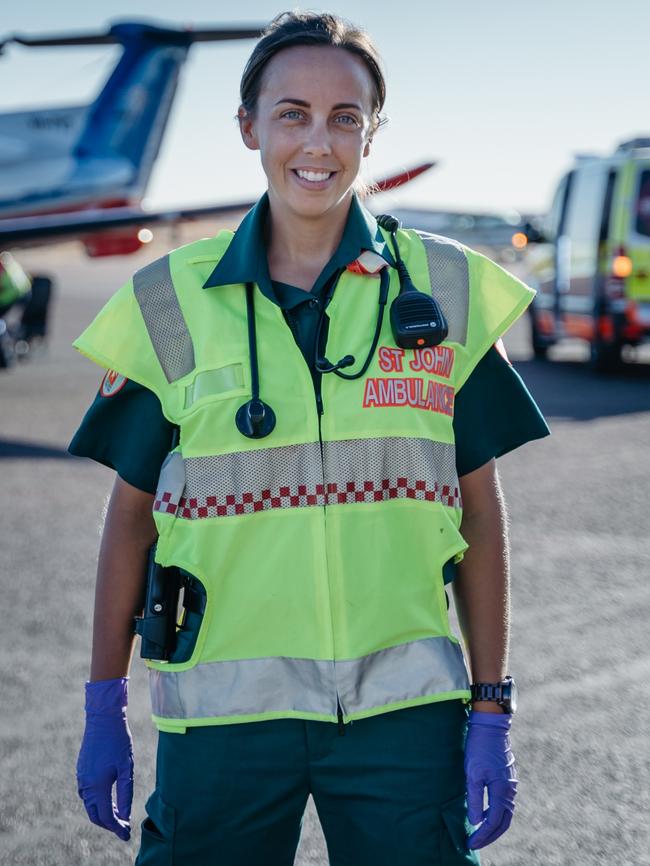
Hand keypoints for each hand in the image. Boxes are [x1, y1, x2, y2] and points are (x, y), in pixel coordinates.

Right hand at [76, 677, 133, 841]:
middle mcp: (85, 784)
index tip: (127, 835)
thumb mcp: (126, 768)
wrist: (103, 718)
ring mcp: (81, 777)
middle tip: (123, 828)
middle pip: (94, 814)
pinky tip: (108, 800)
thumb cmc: (118, 741)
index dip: (116, 828)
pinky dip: (97, 802)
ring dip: (102, 813)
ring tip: (119, 816)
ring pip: (89, 804)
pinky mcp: (82, 770)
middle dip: (109, 824)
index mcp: (96, 786)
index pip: (105, 816)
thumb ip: (125, 794)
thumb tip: (125, 816)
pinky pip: (87, 794)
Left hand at [464, 709, 516, 849]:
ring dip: (494, 825)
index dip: (482, 835)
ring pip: (505, 812)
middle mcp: (510, 789)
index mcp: (502, 791)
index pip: (494, 822)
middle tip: (475, 843)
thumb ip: (474, 799)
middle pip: (503, 821)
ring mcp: (511, 783)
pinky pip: (504, 802)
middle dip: (490, 835)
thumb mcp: (472, 773)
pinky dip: (496, 813)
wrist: (490, 725)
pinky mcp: (508, 777)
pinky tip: (484, 813)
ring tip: (479, 832)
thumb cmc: (479, 747)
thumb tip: (475, 822)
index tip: (470, 843)